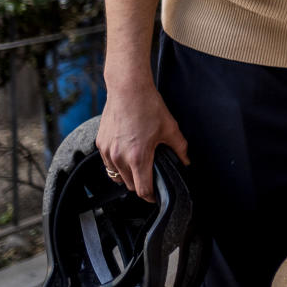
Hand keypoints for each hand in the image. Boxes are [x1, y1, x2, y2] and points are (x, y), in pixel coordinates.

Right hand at [96, 77, 188, 201]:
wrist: (128, 89)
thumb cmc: (149, 107)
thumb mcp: (170, 128)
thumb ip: (179, 149)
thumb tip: (186, 162)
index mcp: (138, 157)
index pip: (142, 189)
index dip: (151, 196)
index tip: (156, 196)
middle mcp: (119, 158)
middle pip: (129, 185)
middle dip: (141, 185)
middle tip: (151, 178)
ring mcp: (107, 152)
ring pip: (117, 176)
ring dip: (128, 176)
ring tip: (140, 167)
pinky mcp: (100, 144)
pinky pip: (108, 164)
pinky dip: (117, 165)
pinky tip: (127, 155)